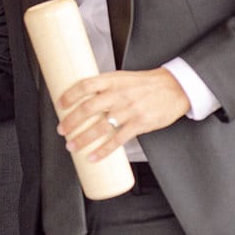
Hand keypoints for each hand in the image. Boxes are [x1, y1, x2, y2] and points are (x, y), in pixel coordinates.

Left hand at [56, 68, 189, 161]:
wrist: (175, 88)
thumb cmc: (147, 84)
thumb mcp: (124, 78)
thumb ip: (106, 87)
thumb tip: (84, 99)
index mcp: (113, 80)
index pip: (86, 85)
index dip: (70, 95)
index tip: (60, 104)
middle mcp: (119, 94)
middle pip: (88, 108)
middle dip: (71, 121)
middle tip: (62, 130)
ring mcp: (129, 110)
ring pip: (100, 127)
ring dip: (82, 138)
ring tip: (72, 146)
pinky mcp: (139, 124)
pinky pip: (118, 140)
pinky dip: (103, 151)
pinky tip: (93, 157)